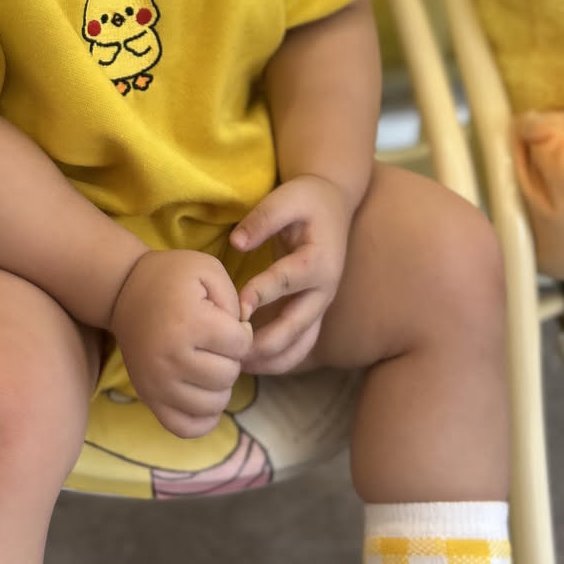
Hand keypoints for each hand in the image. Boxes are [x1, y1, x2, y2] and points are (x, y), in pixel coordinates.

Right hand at [110, 250, 252, 438]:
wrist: (124, 291)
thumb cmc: (172, 277)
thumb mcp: (209, 269)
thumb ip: (236, 300)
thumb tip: (245, 337)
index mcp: (189, 323)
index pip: (241, 345)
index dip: (242, 332)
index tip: (228, 322)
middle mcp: (170, 358)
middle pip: (228, 376)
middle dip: (231, 358)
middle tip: (216, 343)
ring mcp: (157, 382)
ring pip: (212, 404)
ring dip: (219, 386)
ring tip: (209, 364)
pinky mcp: (148, 397)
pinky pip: (184, 428)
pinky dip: (202, 418)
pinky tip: (203, 393)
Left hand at [230, 174, 353, 374]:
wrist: (334, 205)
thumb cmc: (307, 200)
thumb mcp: (287, 197)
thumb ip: (263, 218)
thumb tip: (236, 243)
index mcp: (318, 260)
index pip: (287, 281)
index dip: (261, 294)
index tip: (236, 307)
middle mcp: (324, 290)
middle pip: (297, 326)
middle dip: (264, 342)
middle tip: (229, 351)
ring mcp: (321, 305)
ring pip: (300, 345)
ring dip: (271, 360)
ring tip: (237, 366)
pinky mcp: (313, 313)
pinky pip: (299, 345)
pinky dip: (277, 359)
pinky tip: (249, 363)